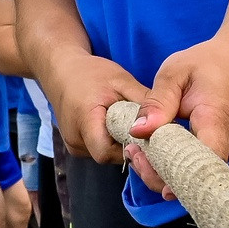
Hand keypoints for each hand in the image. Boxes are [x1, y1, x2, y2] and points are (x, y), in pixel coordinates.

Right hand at [40, 50, 149, 164]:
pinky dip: (112, 141)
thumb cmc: (90, 73)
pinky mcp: (76, 146)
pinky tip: (118, 126)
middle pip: (109, 156)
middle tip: (145, 129)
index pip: (106, 153)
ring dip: (120, 143)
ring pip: (106, 155)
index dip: (129, 148)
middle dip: (129, 145)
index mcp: (84, 121)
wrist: (61, 71)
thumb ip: (143, 101)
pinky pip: (100, 150)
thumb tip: (167, 121)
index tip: (146, 135)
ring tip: (128, 123)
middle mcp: (75, 140)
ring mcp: (74, 146)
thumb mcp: (121, 80)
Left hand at [132, 35, 228, 192]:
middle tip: (132, 152)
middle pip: (195, 177)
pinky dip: (171, 166)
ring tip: (135, 150)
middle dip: (159, 176)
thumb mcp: (175, 72)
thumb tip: (138, 131)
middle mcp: (226, 142)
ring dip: (162, 172)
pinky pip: (194, 168)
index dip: (180, 178)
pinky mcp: (217, 151)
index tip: (153, 177)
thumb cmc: (208, 64)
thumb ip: (157, 101)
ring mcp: (224, 149)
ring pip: (193, 176)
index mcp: (215, 120)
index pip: (204, 162)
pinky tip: (149, 151)